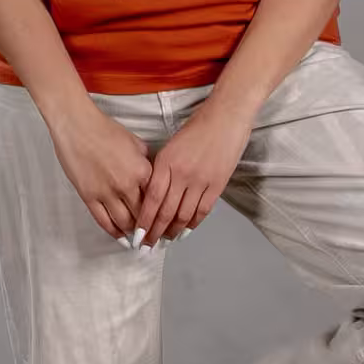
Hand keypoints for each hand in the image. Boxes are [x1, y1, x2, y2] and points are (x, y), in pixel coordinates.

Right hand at [47, 99, 155, 242]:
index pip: (157, 200)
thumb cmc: (104, 129)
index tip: (164, 223)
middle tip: (153, 238)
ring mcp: (107, 193)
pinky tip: (119, 237)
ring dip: (132, 234)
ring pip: (124, 222)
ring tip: (137, 240)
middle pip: (142, 215)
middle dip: (149, 230)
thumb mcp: (136, 142)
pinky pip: (104, 221)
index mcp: (142, 170)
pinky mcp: (89, 196)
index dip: (161, 214)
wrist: (77, 126)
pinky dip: (113, 232)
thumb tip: (152, 174)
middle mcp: (127, 185)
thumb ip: (146, 161)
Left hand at [135, 101, 251, 246]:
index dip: (144, 221)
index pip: (150, 199)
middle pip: (165, 211)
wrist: (225, 117)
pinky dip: (193, 223)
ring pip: (183, 215)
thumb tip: (153, 193)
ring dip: (173, 231)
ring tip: (166, 240)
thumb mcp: (170, 146)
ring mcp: (200, 180)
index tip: (137, 234)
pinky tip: (185, 230)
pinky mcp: (217, 184)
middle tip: (147, 245)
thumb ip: (162, 169)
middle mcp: (181, 174)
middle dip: (154, 232)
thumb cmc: (197, 128)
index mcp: (165, 162)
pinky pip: (202, 210)